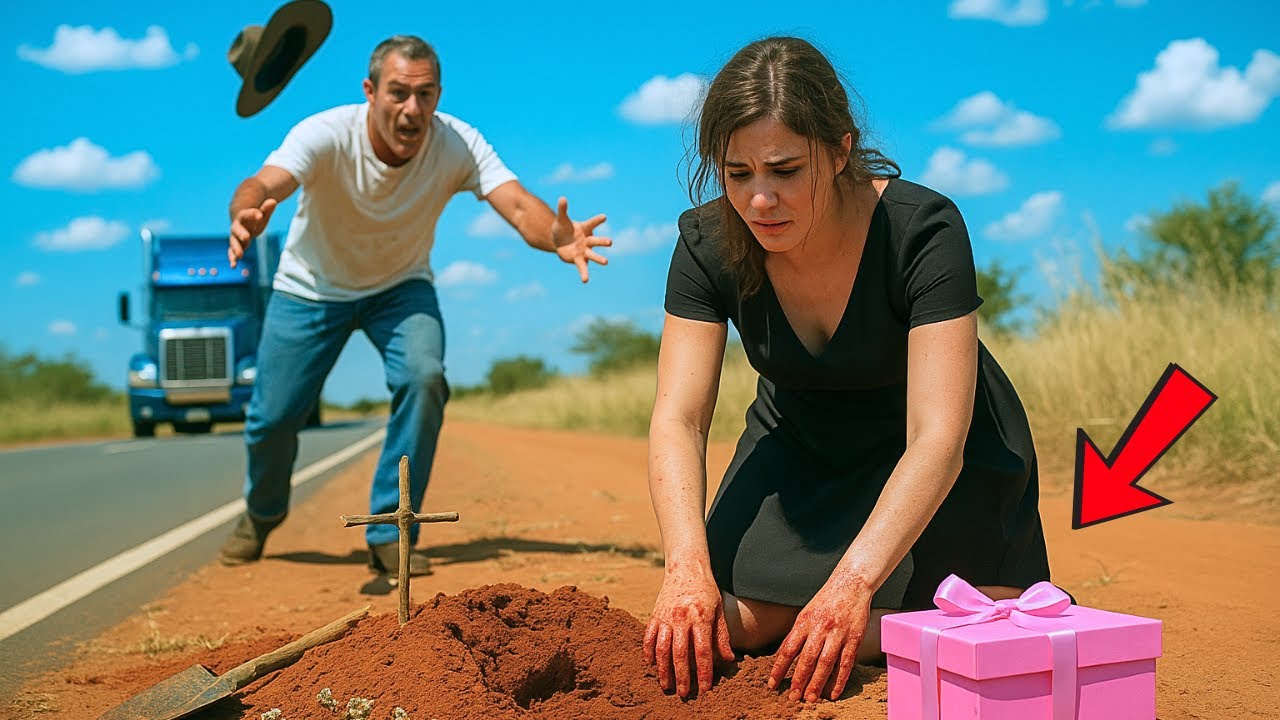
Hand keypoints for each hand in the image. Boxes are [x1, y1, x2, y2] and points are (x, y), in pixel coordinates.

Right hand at [228, 198, 278, 267]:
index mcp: (243, 217)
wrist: (242, 220)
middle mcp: (237, 227)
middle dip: (242, 233)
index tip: (259, 214)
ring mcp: (236, 237)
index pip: (247, 214)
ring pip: (234, 242)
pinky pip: (232, 252)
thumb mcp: (262, 213)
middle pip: (238, 230)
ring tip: (240, 256)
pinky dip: (232, 258)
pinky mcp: (236, 245)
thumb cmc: (255, 217)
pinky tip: (233, 266)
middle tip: (247, 237)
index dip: (253, 214)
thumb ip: (266, 208)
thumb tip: (273, 201)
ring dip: (236, 249)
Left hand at [550, 196, 610, 282]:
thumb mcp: (561, 219)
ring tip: (606, 262)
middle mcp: (587, 240)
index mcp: (585, 228)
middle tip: (610, 242)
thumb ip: (563, 209)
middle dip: (603, 241)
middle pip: (596, 240)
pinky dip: (584, 274)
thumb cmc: (562, 228)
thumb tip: (562, 198)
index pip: (592, 223)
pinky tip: (585, 280)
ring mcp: (584, 250)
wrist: (559, 240)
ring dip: (599, 258)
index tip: (604, 217)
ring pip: (593, 254)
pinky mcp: (578, 259)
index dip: (598, 220)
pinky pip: (582, 267)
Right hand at [643, 567, 735, 697]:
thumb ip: (722, 635)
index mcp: (701, 617)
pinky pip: (649, 636)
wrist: (685, 567)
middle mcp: (681, 618)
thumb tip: (728, 659)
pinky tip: (651, 664)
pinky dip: (648, 652)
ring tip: (666, 685)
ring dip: (663, 669)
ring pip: (662, 647)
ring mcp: (665, 616)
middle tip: (684, 694)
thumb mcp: (719, 609)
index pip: (702, 650)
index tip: (705, 688)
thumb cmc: (706, 589)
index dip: (704, 671)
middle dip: (682, 676)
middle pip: (680, 653)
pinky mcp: (655, 614)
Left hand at [768, 574, 872, 701]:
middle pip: (807, 659)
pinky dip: (840, 680)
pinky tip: (834, 693)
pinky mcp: (854, 638)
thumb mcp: (805, 613)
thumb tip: (783, 656)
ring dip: (818, 683)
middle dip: (799, 680)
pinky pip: (846, 662)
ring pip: (826, 663)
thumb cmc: (826, 600)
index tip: (772, 684)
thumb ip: (796, 634)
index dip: (779, 668)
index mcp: (805, 621)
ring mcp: (838, 633)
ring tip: (811, 698)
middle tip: (793, 698)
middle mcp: (821, 627)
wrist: (851, 584)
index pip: (788, 649)